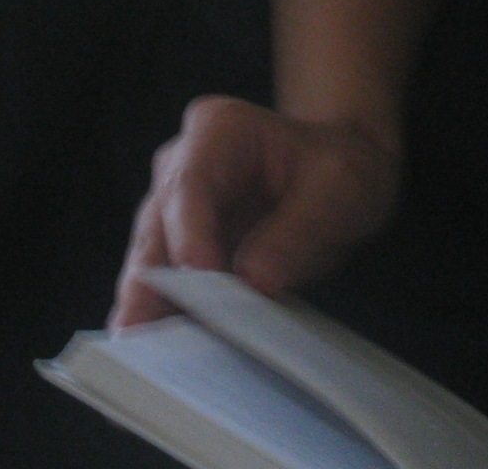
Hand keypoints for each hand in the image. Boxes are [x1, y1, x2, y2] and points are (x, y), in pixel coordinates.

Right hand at [109, 96, 400, 328]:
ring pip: (152, 261)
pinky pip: (166, 284)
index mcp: (218, 130)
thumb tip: (254, 281)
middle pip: (157, 227)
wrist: (343, 172)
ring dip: (152, 306)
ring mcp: (176, 209)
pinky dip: (166, 316)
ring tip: (146, 356)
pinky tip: (160, 354)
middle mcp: (181, 165)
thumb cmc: (339, 168)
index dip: (189, 235)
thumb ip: (299, 230)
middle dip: (151, 282)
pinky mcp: (182, 249)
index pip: (190, 186)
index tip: (199, 279)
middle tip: (143, 334)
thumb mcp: (340, 187)